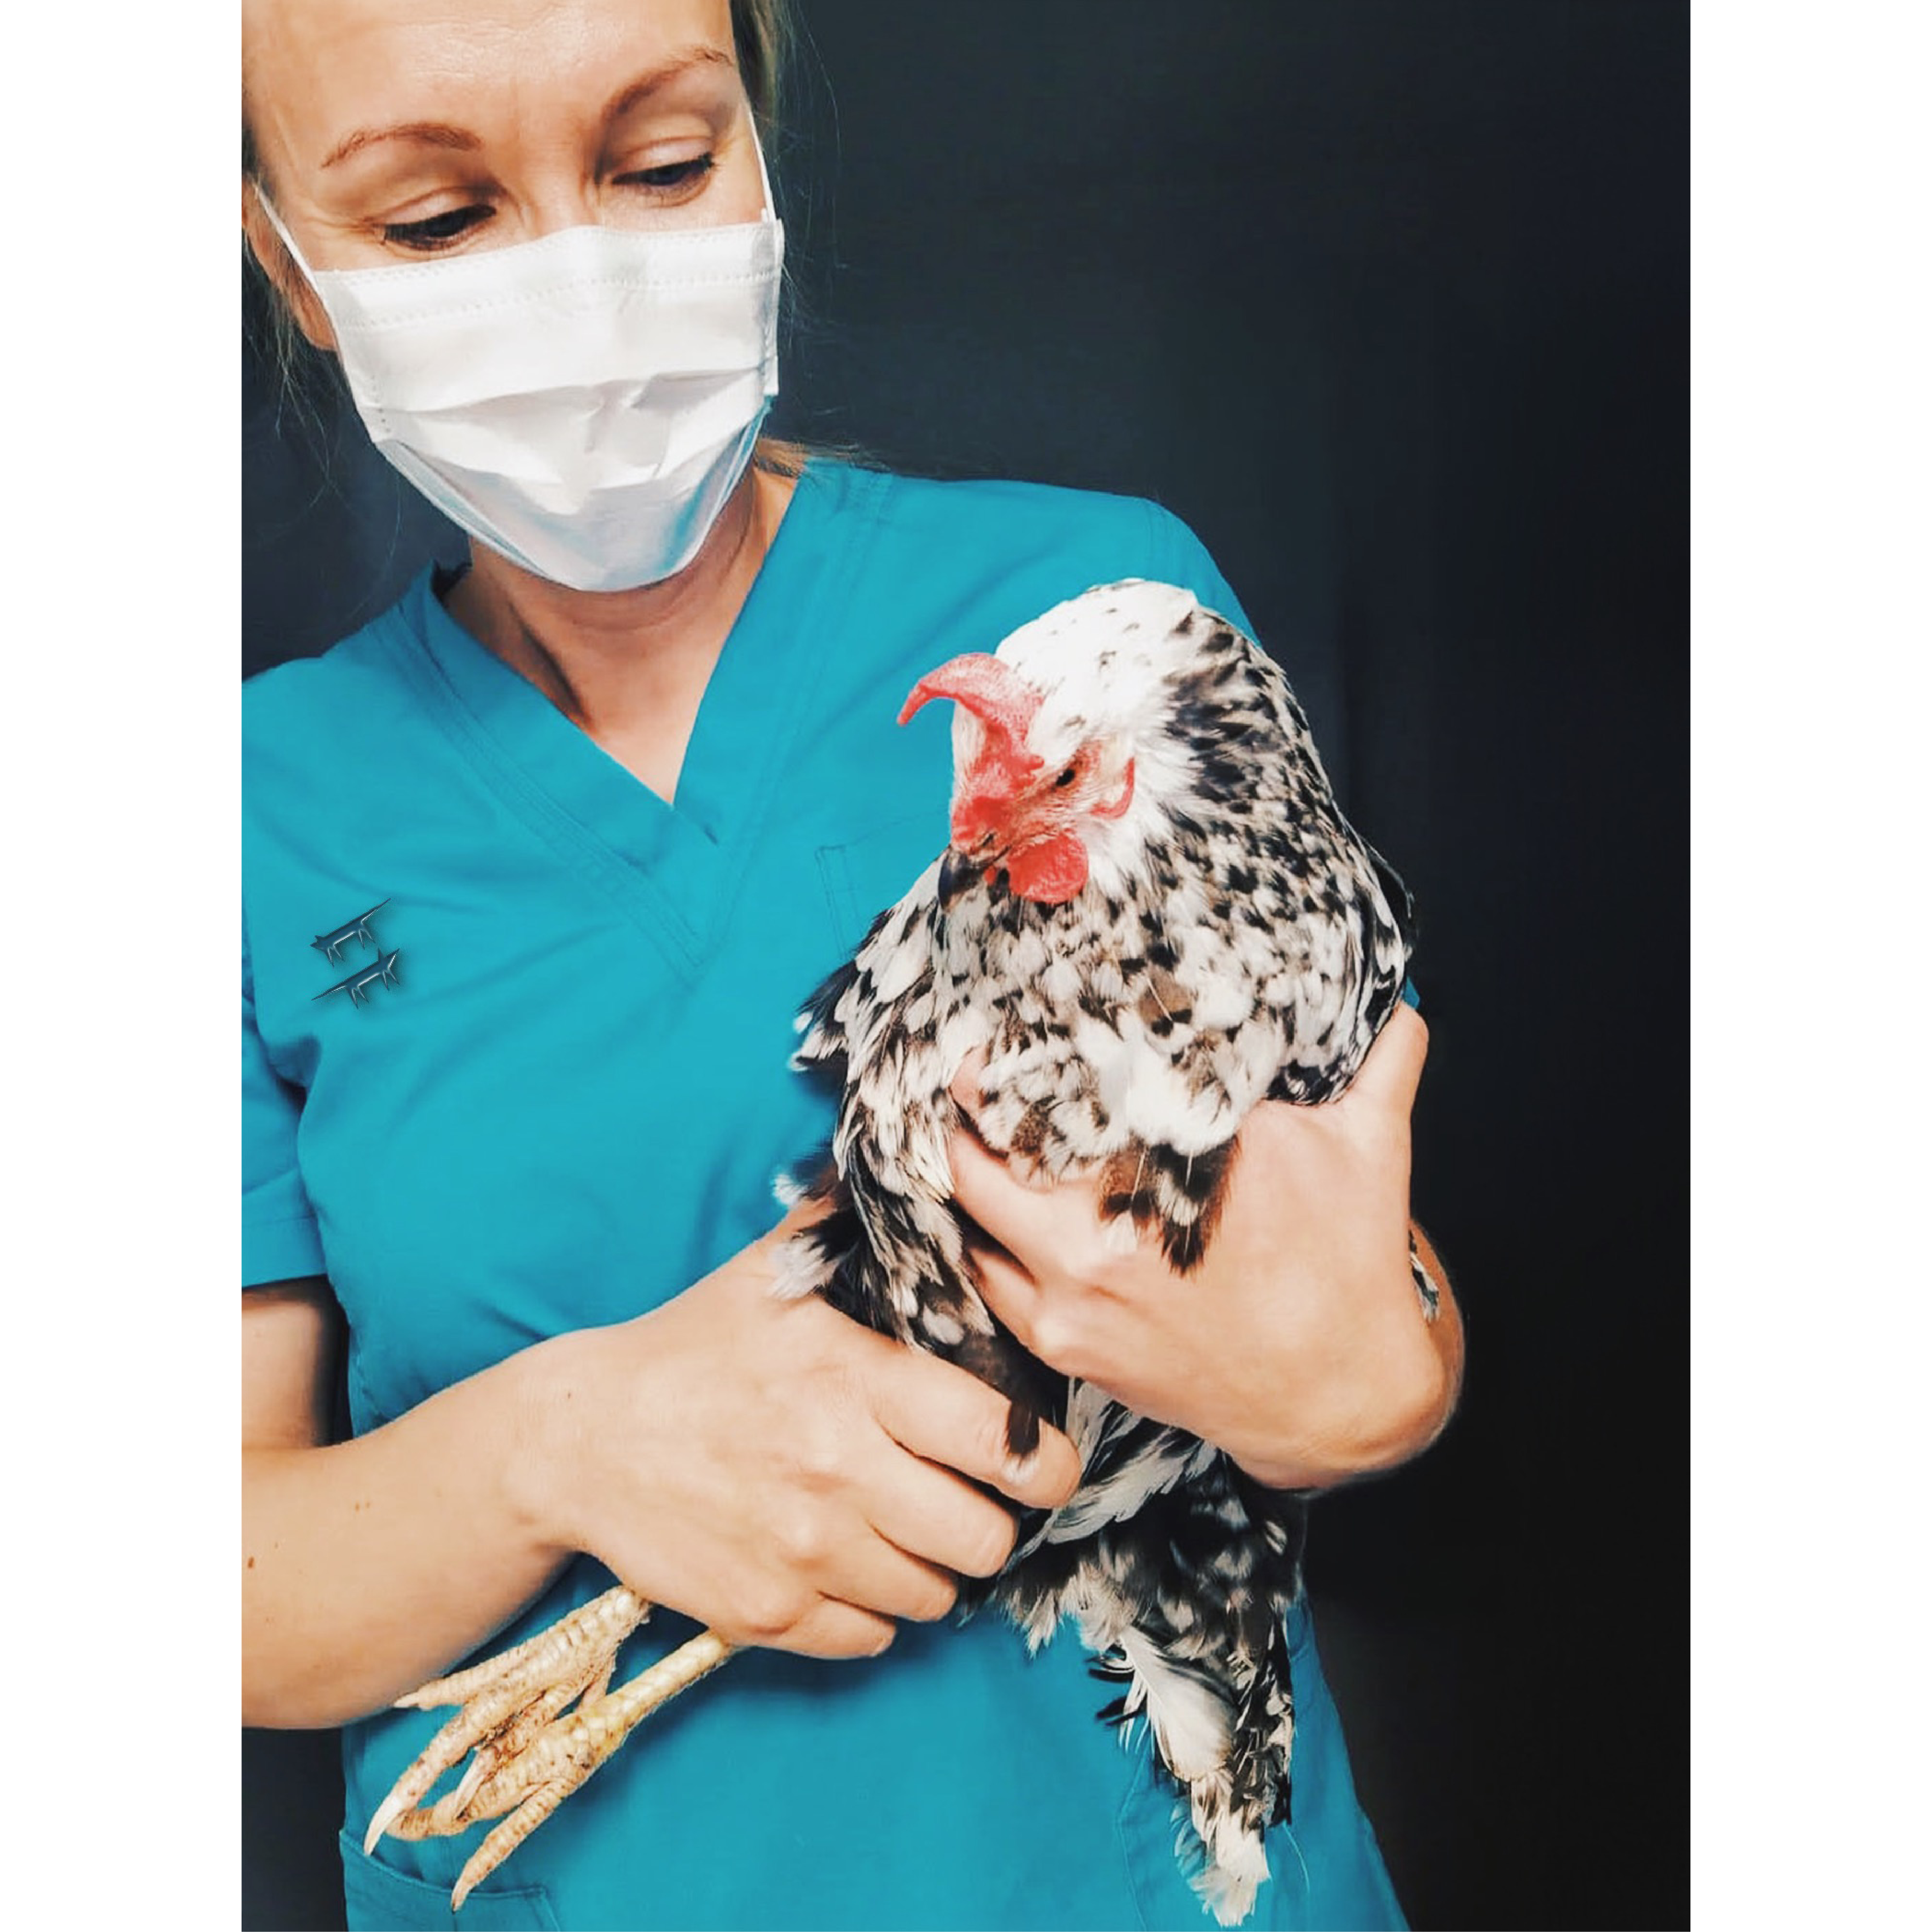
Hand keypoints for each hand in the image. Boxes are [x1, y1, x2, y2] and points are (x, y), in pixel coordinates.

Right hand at [523, 1206, 1082, 1658]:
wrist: (581, 1439)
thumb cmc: (692, 1350)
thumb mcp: (774, 1275)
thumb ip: (854, 1231)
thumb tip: (922, 1183)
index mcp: (855, 1381)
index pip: (1001, 1442)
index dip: (1046, 1462)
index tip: (1042, 1461)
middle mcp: (837, 1471)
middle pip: (984, 1539)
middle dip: (990, 1522)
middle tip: (966, 1499)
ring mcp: (802, 1552)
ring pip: (933, 1595)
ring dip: (931, 1567)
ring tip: (899, 1526)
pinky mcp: (766, 1614)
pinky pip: (873, 1638)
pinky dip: (873, 1611)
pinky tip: (846, 1563)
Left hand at [947, 1004, 1454, 1489]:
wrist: (1339, 1398)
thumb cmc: (1350, 1267)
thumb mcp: (1372, 1144)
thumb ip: (1380, 1057)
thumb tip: (1394, 993)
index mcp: (1186, 1153)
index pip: (1080, 1070)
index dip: (1036, 1038)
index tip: (1014, 1015)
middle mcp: (1117, 1219)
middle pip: (997, 1130)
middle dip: (978, 1091)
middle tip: (972, 1063)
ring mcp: (1079, 1283)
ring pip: (974, 1197)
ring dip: (967, 1156)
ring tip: (969, 1123)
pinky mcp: (1062, 1338)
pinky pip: (984, 1270)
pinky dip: (979, 1231)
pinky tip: (989, 1204)